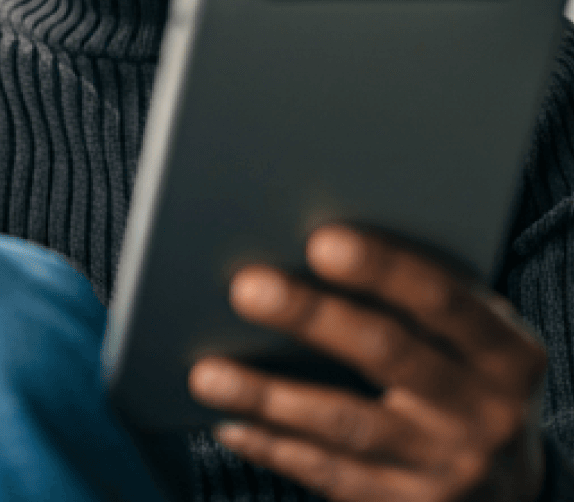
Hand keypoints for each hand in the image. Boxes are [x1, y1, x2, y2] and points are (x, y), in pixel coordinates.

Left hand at [189, 226, 546, 500]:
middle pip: (387, 354)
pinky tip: (228, 419)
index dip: (383, 269)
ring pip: (346, 425)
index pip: (443, 300)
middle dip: (312, 317)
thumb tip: (313, 244)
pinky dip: (273, 445)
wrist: (511, 484)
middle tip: (246, 287)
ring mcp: (445, 469)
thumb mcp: (474, 336)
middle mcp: (483, 413)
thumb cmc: (467, 374)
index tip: (321, 242)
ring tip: (206, 372)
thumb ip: (417, 297)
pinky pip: (328, 475)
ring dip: (269, 397)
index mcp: (506, 353)